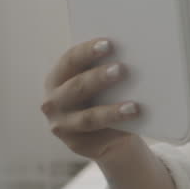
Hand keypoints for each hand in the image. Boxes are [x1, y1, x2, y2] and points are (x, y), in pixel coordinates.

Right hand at [42, 38, 141, 162]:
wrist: (105, 133)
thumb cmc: (104, 96)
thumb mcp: (100, 83)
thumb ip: (107, 69)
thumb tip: (136, 55)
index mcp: (57, 77)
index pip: (70, 60)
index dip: (88, 51)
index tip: (109, 44)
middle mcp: (54, 102)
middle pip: (77, 87)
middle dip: (99, 78)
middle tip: (122, 69)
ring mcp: (62, 125)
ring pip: (88, 118)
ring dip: (111, 112)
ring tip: (134, 106)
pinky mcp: (77, 145)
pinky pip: (99, 137)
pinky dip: (118, 130)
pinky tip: (135, 124)